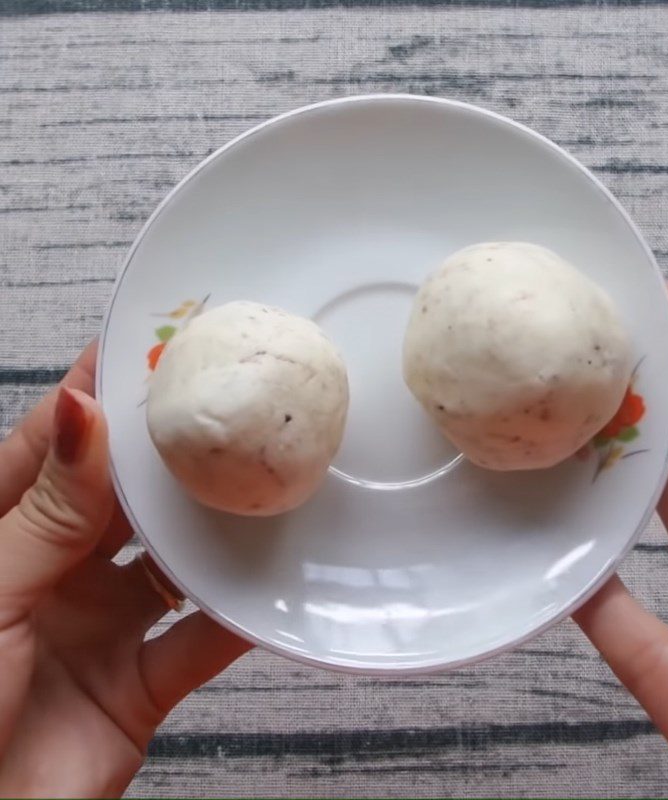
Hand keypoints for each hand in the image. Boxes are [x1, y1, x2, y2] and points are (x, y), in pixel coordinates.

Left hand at [0, 342, 251, 797]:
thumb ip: (46, 511)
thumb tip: (83, 413)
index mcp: (1, 537)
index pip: (56, 446)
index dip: (99, 394)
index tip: (148, 345)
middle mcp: (54, 572)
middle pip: (126, 496)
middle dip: (173, 454)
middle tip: (226, 405)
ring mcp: (100, 626)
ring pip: (172, 559)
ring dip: (215, 529)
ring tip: (263, 482)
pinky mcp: (140, 683)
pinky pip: (201, 638)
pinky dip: (240, 615)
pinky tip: (274, 583)